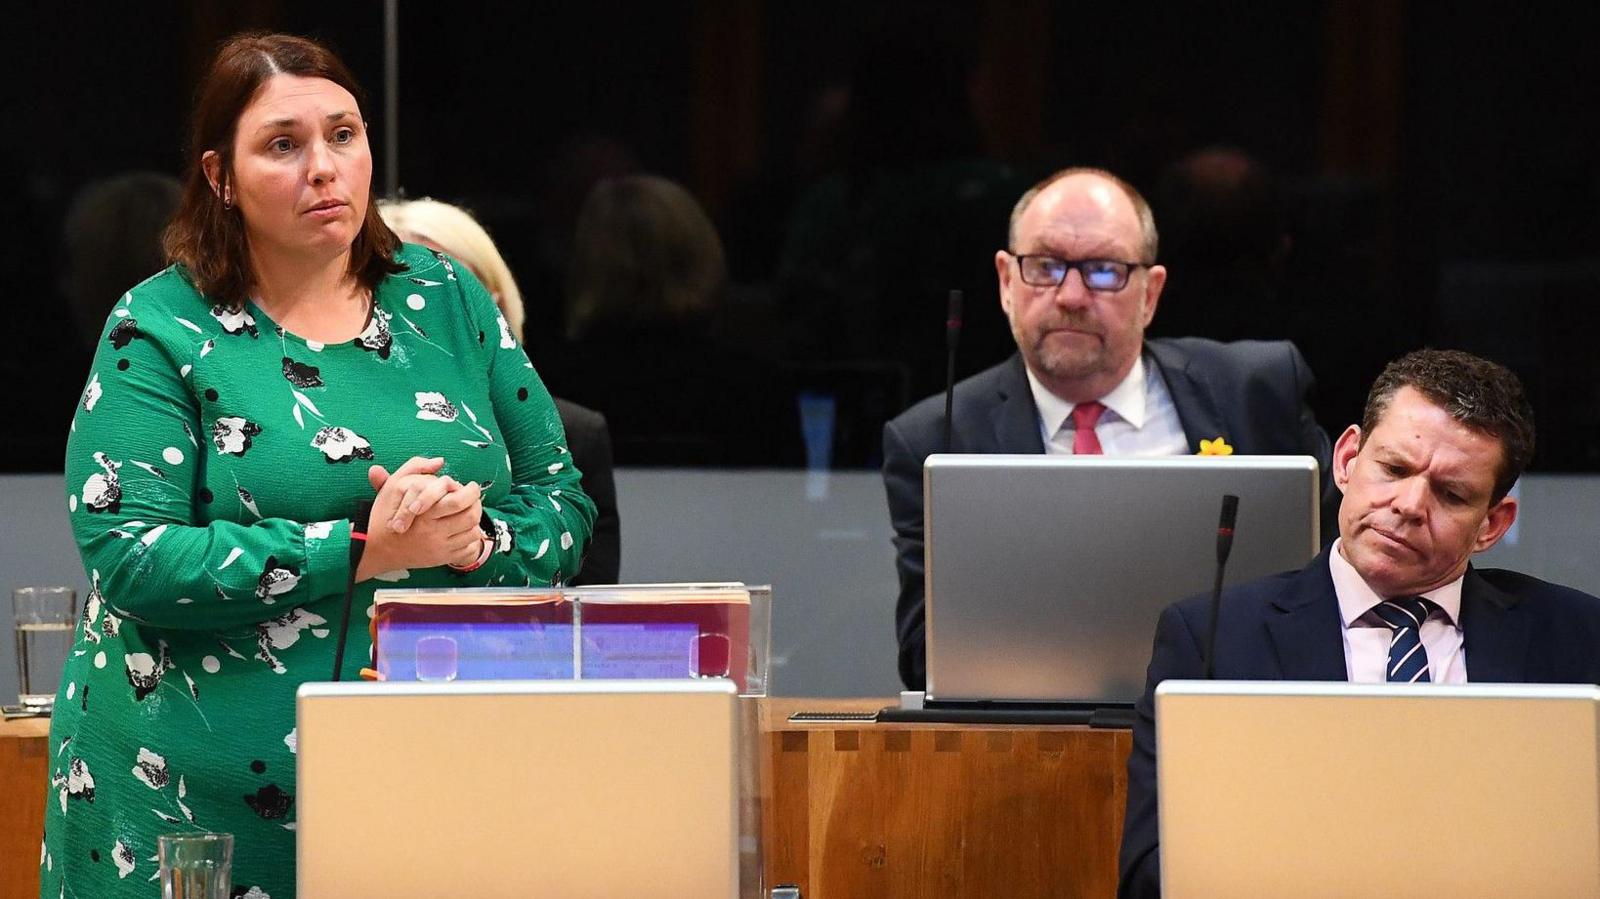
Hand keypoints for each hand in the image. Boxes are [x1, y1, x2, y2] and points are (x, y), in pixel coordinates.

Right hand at [357, 460, 486, 578]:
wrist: (375, 548)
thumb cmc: (384, 515)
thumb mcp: (394, 485)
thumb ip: (415, 467)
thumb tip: (439, 461)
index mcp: (424, 514)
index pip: (459, 501)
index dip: (471, 492)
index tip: (470, 486)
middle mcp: (434, 532)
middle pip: (471, 517)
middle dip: (477, 504)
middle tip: (474, 498)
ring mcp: (440, 548)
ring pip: (472, 533)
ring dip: (475, 521)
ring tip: (469, 512)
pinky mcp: (442, 559)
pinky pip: (468, 549)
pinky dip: (471, 539)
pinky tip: (464, 530)